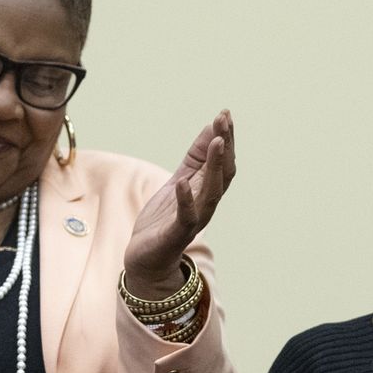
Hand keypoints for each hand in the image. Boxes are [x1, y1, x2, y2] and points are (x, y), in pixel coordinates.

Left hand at [122, 111, 235, 298]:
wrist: (147, 257)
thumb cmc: (164, 219)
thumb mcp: (179, 180)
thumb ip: (195, 158)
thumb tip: (212, 128)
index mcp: (207, 191)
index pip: (223, 162)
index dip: (226, 138)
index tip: (225, 114)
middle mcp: (206, 204)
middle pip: (223, 174)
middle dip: (225, 146)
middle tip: (224, 121)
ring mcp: (194, 220)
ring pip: (211, 192)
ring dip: (215, 167)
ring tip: (216, 142)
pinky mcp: (176, 234)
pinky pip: (185, 217)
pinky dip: (186, 200)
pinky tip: (182, 182)